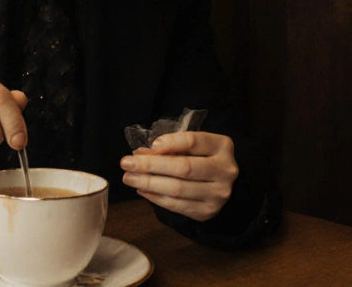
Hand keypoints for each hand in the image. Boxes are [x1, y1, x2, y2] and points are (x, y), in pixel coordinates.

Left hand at [120, 131, 237, 221]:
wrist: (221, 184)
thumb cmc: (202, 158)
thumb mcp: (192, 146)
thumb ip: (171, 147)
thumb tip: (140, 154)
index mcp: (222, 147)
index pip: (194, 141)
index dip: (171, 143)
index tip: (152, 145)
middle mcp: (225, 170)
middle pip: (183, 167)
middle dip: (151, 165)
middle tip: (127, 163)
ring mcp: (218, 193)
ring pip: (177, 189)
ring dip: (148, 183)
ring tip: (129, 177)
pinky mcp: (207, 211)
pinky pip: (177, 205)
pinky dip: (155, 197)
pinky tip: (142, 190)